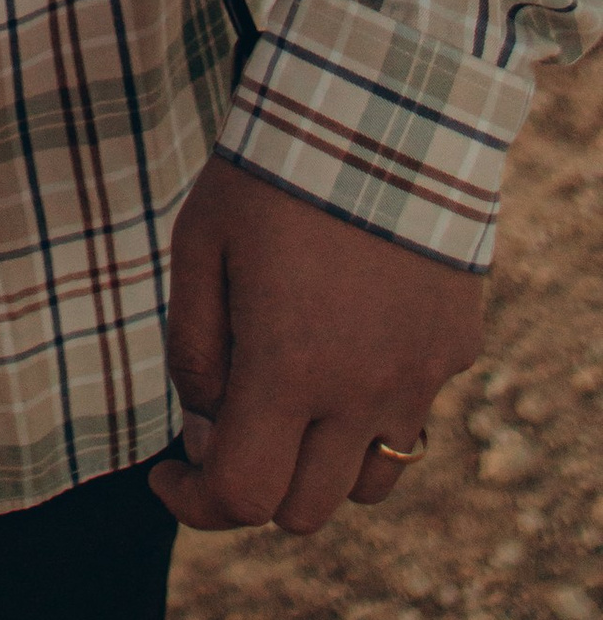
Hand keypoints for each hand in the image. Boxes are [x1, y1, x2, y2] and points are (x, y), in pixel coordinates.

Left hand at [153, 155, 482, 535]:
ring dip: (319, 464)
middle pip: (304, 510)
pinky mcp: (454, 350)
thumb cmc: (271, 170)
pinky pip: (411, 415)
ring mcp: (418, 378)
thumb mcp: (199, 244)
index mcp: (289, 371)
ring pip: (366, 484)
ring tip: (288, 397)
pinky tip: (344, 343)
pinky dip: (371, 409)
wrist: (383, 109)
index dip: (195, 503)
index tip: (166, 473)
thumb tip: (203, 428)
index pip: (241, 496)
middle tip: (223, 424)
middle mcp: (362, 393)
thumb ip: (194, 349)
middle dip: (254, 485)